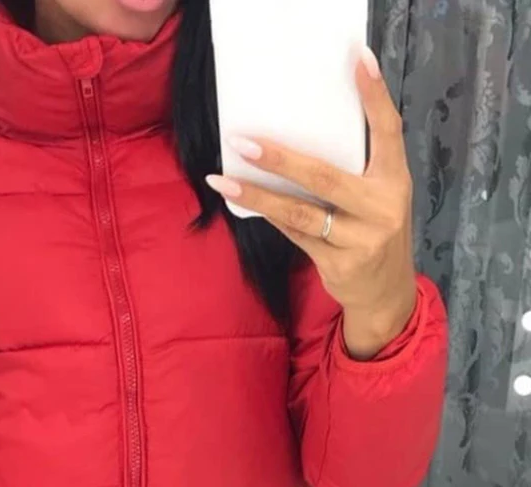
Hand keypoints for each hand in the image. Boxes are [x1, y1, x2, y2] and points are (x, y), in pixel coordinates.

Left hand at [206, 47, 417, 359]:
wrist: (386, 294)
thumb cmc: (374, 234)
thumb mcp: (376, 199)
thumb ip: (352, 174)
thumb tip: (289, 147)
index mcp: (395, 181)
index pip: (388, 130)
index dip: (374, 96)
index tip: (357, 60)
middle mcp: (382, 208)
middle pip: (324, 177)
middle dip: (280, 159)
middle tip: (242, 142)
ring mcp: (361, 239)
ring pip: (300, 212)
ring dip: (258, 196)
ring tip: (223, 181)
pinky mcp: (338, 264)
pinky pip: (295, 235)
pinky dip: (271, 217)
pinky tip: (247, 203)